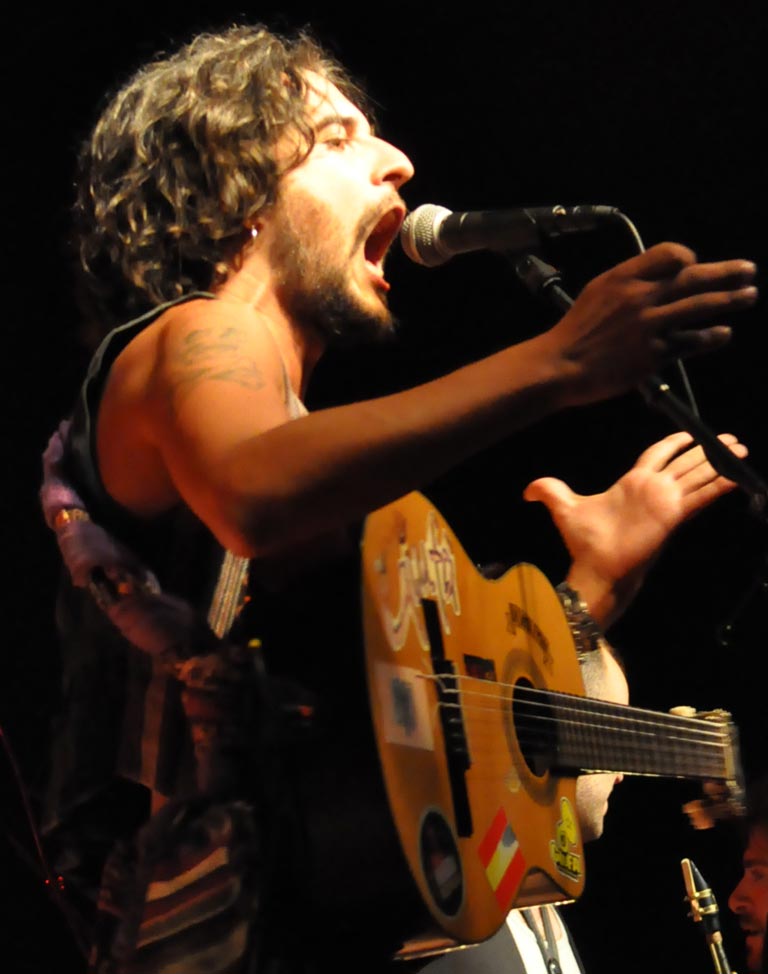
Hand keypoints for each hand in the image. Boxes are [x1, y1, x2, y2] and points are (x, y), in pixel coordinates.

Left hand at [523, 431, 747, 626]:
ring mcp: (666, 503)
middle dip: (706, 450)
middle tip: (729, 439)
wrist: (595, 567)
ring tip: (739, 449)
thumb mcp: (563, 507)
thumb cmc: (584, 542)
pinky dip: (720, 485)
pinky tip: (736, 475)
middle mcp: (653, 491)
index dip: (674, 443)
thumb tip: (526, 490)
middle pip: (685, 462)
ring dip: (719, 462)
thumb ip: (548, 491)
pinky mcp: (673, 516)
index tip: (689, 432)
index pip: (658, 455)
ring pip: (698, 475)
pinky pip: (702, 496)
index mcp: (633, 483)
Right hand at [546, 243, 756, 405]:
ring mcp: (648, 326)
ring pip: (698, 306)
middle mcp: (639, 298)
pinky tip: (723, 333)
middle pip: (693, 277)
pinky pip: (690, 342)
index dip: (688, 257)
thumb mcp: (597, 293)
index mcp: (623, 278)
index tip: (696, 264)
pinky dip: (710, 337)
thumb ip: (628, 282)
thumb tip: (658, 275)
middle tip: (749, 271)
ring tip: (749, 295)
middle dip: (726, 272)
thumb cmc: (576, 332)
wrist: (561, 366)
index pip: (669, 254)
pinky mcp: (652, 354)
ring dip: (730, 300)